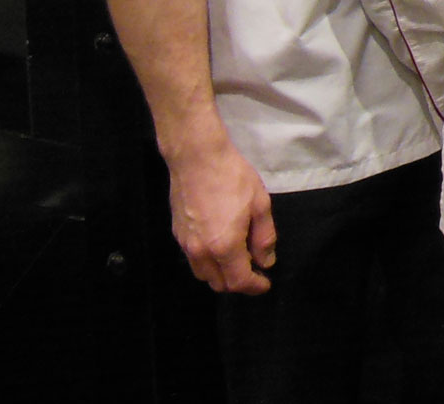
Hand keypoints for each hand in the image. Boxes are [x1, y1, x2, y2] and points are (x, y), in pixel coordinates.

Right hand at [166, 138, 277, 293]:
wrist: (197, 158)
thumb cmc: (233, 177)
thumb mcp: (259, 205)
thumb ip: (264, 238)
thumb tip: (266, 261)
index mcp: (224, 246)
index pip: (239, 281)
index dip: (255, 286)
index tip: (265, 283)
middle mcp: (201, 252)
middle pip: (219, 284)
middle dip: (238, 283)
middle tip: (254, 269)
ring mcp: (185, 244)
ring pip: (203, 274)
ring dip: (221, 274)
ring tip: (238, 257)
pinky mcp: (177, 234)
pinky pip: (193, 259)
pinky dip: (208, 262)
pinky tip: (220, 245)